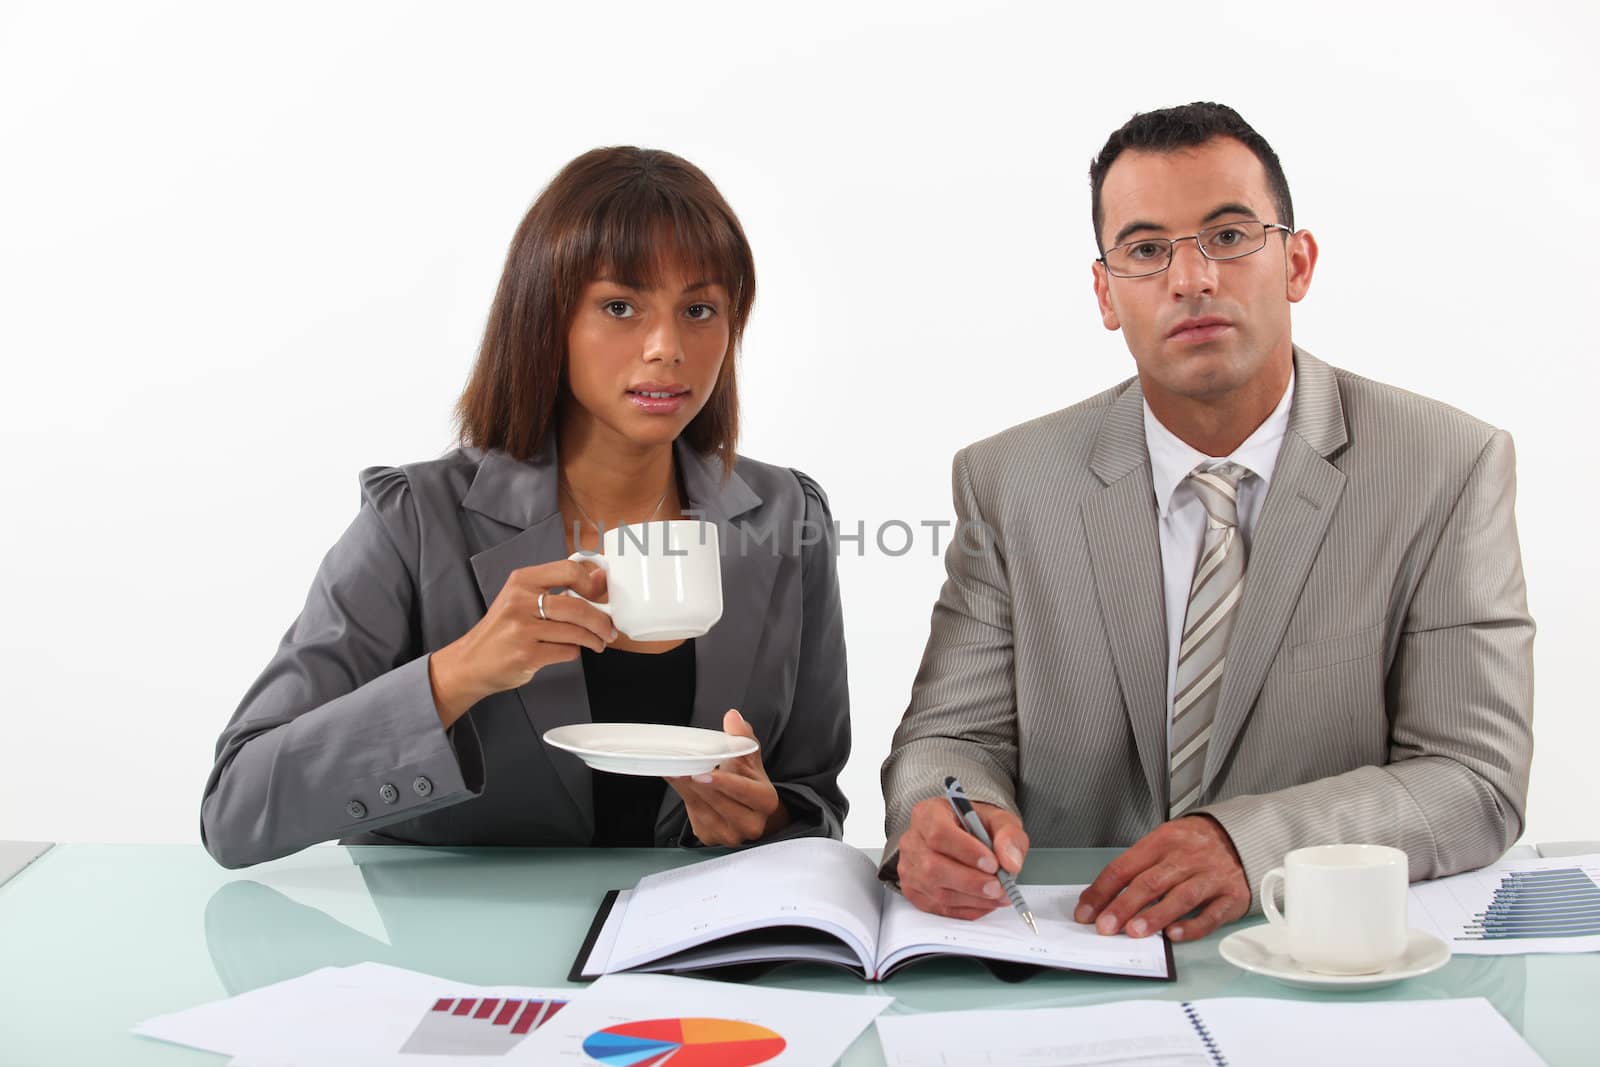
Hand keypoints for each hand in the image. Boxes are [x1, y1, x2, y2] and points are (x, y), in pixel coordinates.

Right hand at [428, 558, 616, 726]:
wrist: (470, 662)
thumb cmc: (502, 630)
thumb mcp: (523, 599)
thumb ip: (559, 587)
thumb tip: (599, 577)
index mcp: (521, 581)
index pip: (568, 570)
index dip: (591, 583)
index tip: (600, 596)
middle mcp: (520, 602)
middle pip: (577, 606)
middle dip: (601, 621)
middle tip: (609, 629)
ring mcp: (522, 630)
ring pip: (576, 631)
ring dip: (594, 639)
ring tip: (597, 642)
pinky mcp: (526, 655)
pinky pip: (566, 651)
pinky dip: (575, 652)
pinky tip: (571, 651)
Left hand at [665, 710, 789, 845]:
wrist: (750, 811)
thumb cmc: (750, 781)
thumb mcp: (750, 758)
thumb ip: (742, 738)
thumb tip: (732, 717)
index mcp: (766, 802)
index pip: (744, 791)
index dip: (723, 783)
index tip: (701, 773)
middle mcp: (751, 824)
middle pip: (720, 803)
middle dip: (698, 786)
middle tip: (679, 768)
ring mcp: (731, 835)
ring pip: (704, 812)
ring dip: (686, 791)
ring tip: (673, 771)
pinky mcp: (711, 839)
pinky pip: (694, 818)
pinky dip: (684, 798)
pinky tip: (677, 782)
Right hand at [895, 796, 1029, 919]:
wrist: (964, 837)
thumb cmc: (976, 826)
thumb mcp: (998, 820)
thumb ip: (1008, 835)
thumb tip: (1010, 862)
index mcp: (928, 814)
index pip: (939, 833)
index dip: (966, 851)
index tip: (992, 863)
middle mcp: (913, 841)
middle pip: (933, 867)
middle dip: (971, 881)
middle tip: (999, 886)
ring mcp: (910, 869)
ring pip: (937, 892)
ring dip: (973, 898)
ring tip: (999, 895)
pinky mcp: (914, 892)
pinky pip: (939, 908)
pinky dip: (967, 909)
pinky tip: (986, 902)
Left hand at [1075, 815, 1248, 941]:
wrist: (1242, 837)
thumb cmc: (1194, 845)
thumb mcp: (1162, 844)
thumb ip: (1136, 868)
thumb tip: (1102, 899)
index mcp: (1162, 841)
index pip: (1125, 867)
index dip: (1102, 891)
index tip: (1086, 912)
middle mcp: (1186, 857)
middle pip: (1150, 882)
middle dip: (1124, 906)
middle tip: (1105, 926)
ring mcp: (1210, 877)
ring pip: (1180, 897)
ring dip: (1156, 915)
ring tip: (1135, 932)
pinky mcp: (1231, 896)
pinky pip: (1212, 913)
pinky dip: (1193, 926)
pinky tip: (1176, 935)